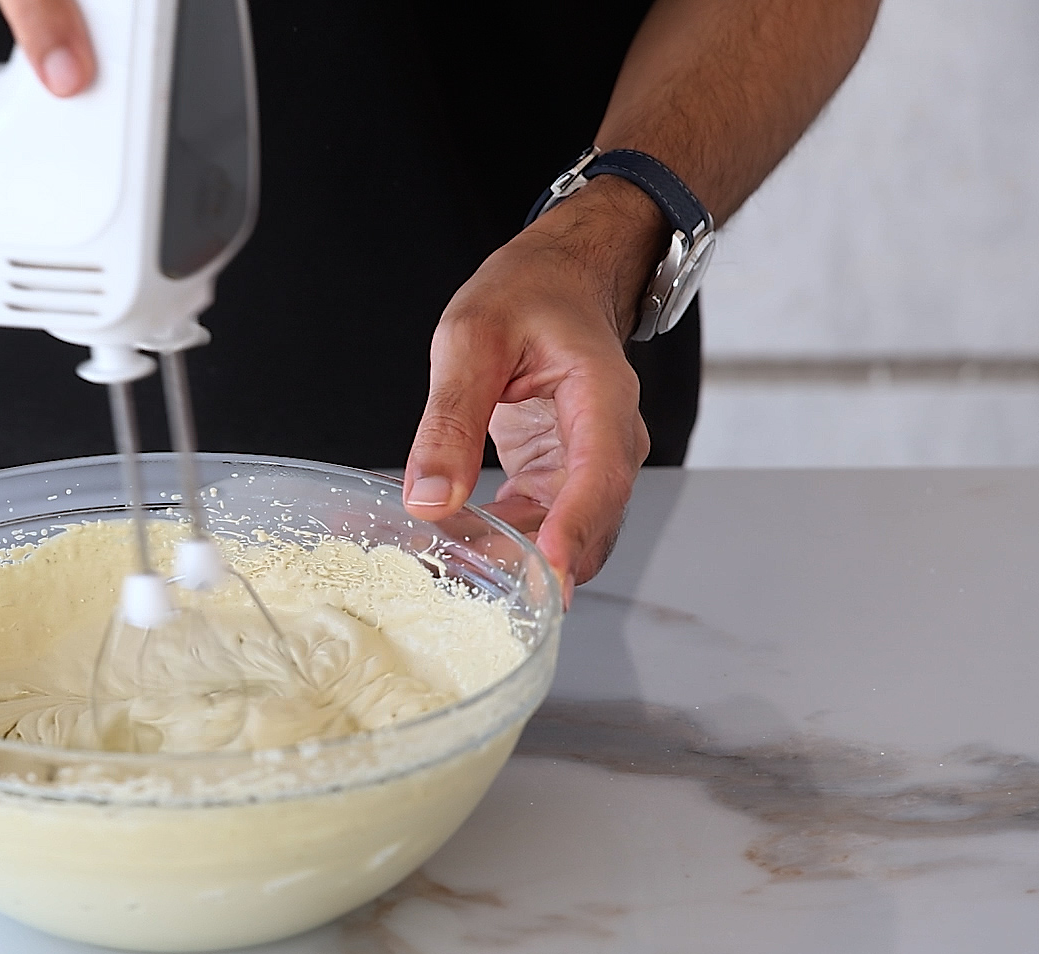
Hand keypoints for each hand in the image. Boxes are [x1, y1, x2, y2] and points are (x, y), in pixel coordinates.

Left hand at [401, 176, 662, 603]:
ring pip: (563, 537)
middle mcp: (610, 442)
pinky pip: (538, 527)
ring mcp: (589, 467)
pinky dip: (498, 544)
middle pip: (588, 524)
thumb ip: (450, 419)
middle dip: (533, 563)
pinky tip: (449, 550)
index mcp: (602, 398)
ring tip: (442, 573)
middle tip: (465, 588)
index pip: (601, 476)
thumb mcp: (471, 339)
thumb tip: (428, 500)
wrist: (557, 280)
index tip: (546, 573)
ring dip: (511, 561)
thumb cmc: (527, 295)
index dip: (575, 530)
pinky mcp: (561, 480)